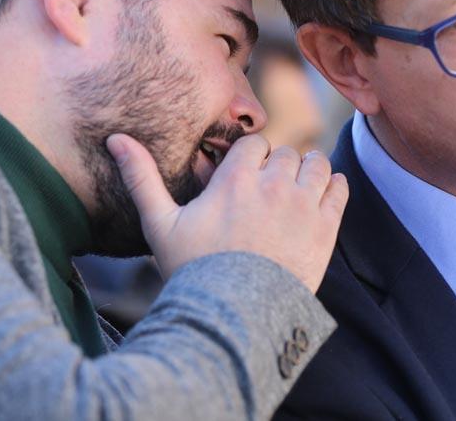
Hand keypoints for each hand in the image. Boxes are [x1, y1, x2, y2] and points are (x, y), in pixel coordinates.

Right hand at [106, 133, 347, 291]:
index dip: (251, 158)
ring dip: (308, 172)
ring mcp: (303, 205)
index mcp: (236, 178)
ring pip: (316, 164)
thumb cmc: (193, 270)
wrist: (234, 317)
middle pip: (286, 153)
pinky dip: (333, 187)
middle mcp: (273, 184)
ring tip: (295, 192)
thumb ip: (141, 177)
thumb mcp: (161, 224)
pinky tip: (320, 199)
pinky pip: (340, 188)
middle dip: (278, 167)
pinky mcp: (326, 228)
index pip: (255, 143)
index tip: (246, 175)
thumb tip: (115, 138)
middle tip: (268, 191)